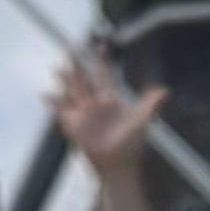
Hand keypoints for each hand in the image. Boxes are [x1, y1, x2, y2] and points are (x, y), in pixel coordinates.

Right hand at [48, 49, 164, 175]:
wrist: (118, 165)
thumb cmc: (132, 144)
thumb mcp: (141, 121)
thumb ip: (150, 103)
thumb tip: (165, 90)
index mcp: (110, 99)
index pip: (104, 75)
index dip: (102, 61)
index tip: (100, 45)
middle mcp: (95, 103)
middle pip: (84, 78)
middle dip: (77, 64)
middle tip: (70, 47)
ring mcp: (83, 113)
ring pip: (71, 90)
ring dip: (64, 80)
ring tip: (57, 68)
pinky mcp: (74, 125)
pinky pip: (61, 111)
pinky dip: (53, 103)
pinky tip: (44, 94)